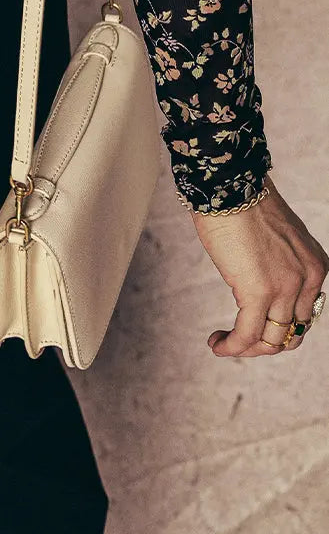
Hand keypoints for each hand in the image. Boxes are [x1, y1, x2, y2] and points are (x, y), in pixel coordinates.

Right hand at [192, 177, 328, 356]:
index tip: (254, 323)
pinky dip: (232, 346)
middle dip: (265, 343)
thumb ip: (281, 261)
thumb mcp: (278, 236)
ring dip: (246, 348)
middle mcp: (308, 280)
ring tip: (224, 342)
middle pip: (291, 333)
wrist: (230, 185)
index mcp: (316, 265)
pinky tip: (217, 343)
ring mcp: (286, 288)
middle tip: (239, 338)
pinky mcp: (259, 293)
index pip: (304, 314)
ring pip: (271, 340)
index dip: (278, 326)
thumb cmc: (244, 202)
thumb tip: (261, 281)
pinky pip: (248, 335)